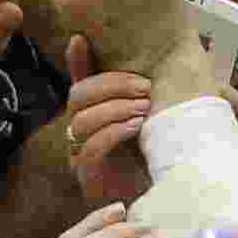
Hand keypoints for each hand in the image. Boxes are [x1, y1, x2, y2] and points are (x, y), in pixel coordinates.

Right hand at [65, 35, 151, 202]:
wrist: (160, 198)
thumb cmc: (153, 157)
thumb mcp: (150, 117)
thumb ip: (140, 93)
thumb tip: (145, 64)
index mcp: (92, 115)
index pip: (79, 84)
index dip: (76, 62)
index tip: (80, 39)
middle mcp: (80, 133)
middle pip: (78, 98)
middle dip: (111, 87)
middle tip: (145, 88)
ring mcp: (79, 155)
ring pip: (82, 121)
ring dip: (116, 109)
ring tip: (144, 108)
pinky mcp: (88, 176)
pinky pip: (91, 148)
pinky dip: (114, 132)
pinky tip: (137, 128)